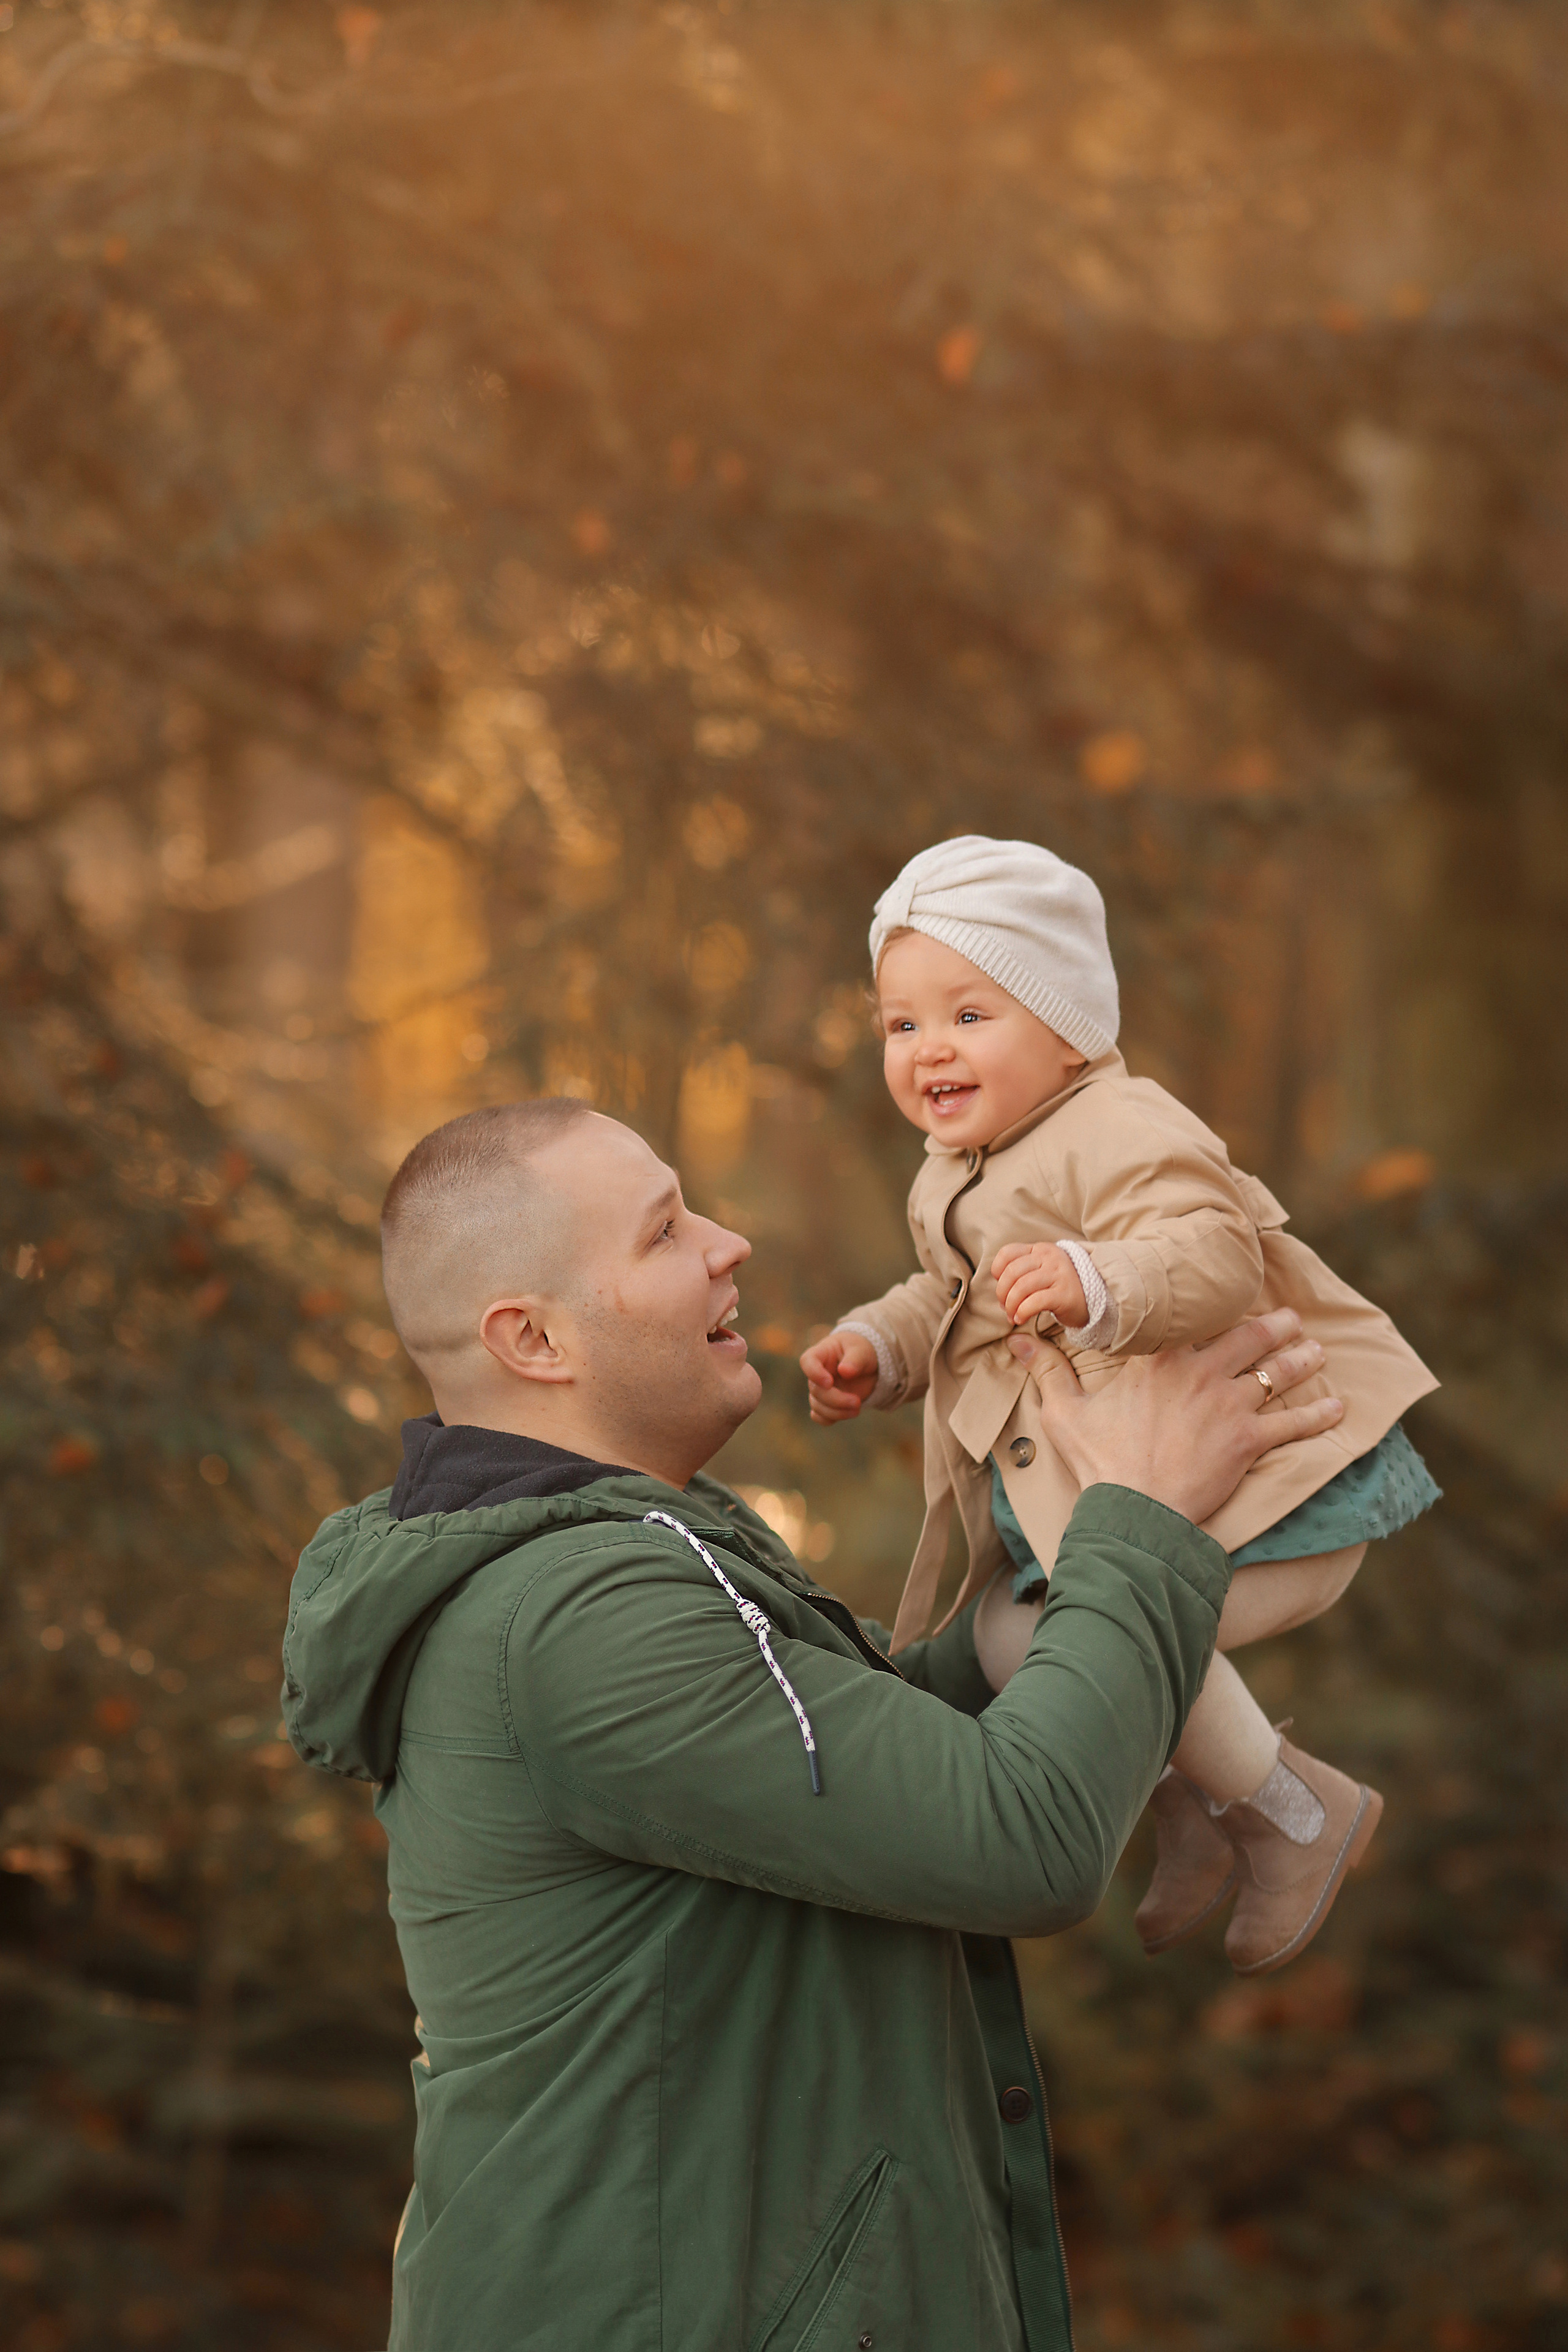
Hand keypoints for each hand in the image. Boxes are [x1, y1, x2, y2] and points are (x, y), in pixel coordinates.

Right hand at [800, 1329, 879, 1424]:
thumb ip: (855, 1359)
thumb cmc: (861, 1352)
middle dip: (836, 1399)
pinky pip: (820, 1417)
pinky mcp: (826, 1404)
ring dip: (837, 1412)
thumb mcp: (862, 1350)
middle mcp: (816, 1373)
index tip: (829, 1383)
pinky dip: (832, 1418)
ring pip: (817, 1406)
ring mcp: (820, 1390)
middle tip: (857, 1402)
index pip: (807, 1361)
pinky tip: (849, 1413)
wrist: (867, 1366)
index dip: (814, 1373)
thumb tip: (844, 1371)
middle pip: (815, 1390)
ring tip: (858, 1408)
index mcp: (821, 1354)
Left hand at [993, 1240, 1088, 1329]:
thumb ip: (1022, 1273)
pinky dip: (1023, 1312)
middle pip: (1012, 1272)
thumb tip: (1000, 1292)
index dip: (998, 1271)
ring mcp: (1059, 1274)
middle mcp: (1050, 1258)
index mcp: (1041, 1250)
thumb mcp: (1042, 1272)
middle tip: (1005, 1307)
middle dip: (1002, 1293)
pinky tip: (1021, 1319)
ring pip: (1021, 1287)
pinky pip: (1035, 1301)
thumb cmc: (1060, 1287)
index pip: (1008, 1252)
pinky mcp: (1065, 1294)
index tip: (1002, 1287)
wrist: (1094, 1299)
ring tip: (1013, 1316)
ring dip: (1011, 1305)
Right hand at [1008, 1309, 1342, 1527]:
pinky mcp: (1249, 1441)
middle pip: (1247, 1338)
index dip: (1217, 1310)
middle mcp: (1199, 1373)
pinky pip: (1294, 1424)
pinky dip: (1319, 1416)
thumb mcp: (1064, 1413)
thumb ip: (1048, 1372)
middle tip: (1293, 1320)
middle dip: (1274, 1326)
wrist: (1134, 1511)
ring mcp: (1229, 1406)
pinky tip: (1338, 1409)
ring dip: (1300, 1360)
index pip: (1194, 1322)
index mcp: (1158, 1360)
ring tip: (1318, 1351)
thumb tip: (1018, 1340)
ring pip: (1274, 1373)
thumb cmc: (1099, 1463)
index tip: (1233, 1300)